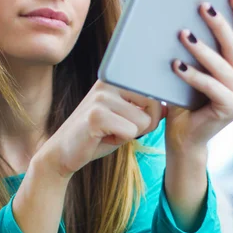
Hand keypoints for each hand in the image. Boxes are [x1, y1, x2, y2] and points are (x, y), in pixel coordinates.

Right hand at [39, 80, 162, 177]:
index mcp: (114, 79)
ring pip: (143, 122)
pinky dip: (119, 141)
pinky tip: (101, 138)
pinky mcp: (97, 115)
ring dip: (128, 135)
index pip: (154, 94)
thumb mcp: (124, 119)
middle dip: (141, 126)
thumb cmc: (97, 137)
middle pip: (154, 107)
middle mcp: (108, 82)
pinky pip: (130, 132)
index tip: (124, 121)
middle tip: (115, 129)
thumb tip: (169, 108)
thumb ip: (145, 111)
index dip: (148, 116)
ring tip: (106, 133)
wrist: (63, 153)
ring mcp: (101, 97)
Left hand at [166, 0, 232, 154]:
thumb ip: (199, 51)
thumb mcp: (194, 71)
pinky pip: (211, 86)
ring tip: (183, 33)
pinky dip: (193, 75)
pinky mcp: (232, 109)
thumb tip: (186, 17)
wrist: (183, 136)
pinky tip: (176, 65)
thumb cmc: (184, 100)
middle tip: (203, 6)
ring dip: (201, 48)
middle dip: (220, 24)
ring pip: (223, 65)